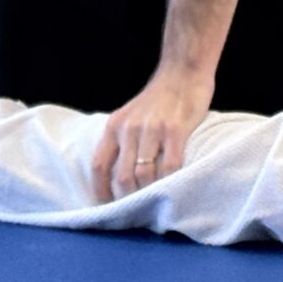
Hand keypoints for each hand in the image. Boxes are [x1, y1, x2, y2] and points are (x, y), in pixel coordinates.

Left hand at [91, 66, 212, 200]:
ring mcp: (153, 129)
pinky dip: (170, 182)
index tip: (107, 207)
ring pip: (143, 175)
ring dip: (149, 194)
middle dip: (128, 199)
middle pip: (121, 177)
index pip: (99, 165)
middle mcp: (130, 128)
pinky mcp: (175, 130)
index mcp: (115, 126)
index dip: (101, 191)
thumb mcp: (131, 114)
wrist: (183, 70)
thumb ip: (124, 139)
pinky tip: (174, 188)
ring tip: (155, 204)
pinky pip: (170, 166)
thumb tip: (120, 175)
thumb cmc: (160, 96)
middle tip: (137, 211)